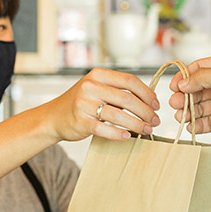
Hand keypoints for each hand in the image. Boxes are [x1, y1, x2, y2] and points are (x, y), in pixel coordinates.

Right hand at [44, 68, 160, 141]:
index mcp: (98, 75)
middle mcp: (90, 86)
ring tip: (147, 130)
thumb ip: (118, 90)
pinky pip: (104, 129)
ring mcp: (84, 104)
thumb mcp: (97, 88)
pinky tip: (127, 137)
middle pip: (127, 99)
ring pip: (118, 115)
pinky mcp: (80, 121)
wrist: (53, 117)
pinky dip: (118, 134)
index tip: (156, 105)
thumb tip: (149, 100)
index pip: (130, 81)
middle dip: (146, 112)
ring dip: (137, 124)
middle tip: (155, 121)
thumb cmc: (81, 103)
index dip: (147, 94)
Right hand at [169, 52, 210, 136]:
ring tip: (181, 116)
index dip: (185, 78)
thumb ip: (204, 79)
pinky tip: (191, 126)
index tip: (174, 86)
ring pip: (201, 106)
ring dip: (189, 111)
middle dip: (185, 96)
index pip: (198, 69)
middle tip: (175, 104)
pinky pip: (210, 121)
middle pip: (197, 89)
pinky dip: (199, 124)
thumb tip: (182, 83)